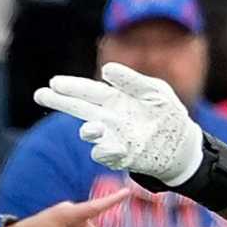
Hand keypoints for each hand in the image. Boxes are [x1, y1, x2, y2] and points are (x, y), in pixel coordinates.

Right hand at [35, 63, 203, 184]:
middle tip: (41, 94)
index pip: (89, 91)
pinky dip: (104, 150)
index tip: (54, 82)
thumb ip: (133, 81)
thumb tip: (106, 70)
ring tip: (91, 128)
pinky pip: (106, 154)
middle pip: (80, 108)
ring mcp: (114, 137)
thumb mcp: (156, 91)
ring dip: (88, 131)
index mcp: (115, 99)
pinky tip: (107, 145)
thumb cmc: (169, 115)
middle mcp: (109, 118)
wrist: (184, 145)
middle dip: (61, 101)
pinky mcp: (123, 156)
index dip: (71, 86)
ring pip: (91, 133)